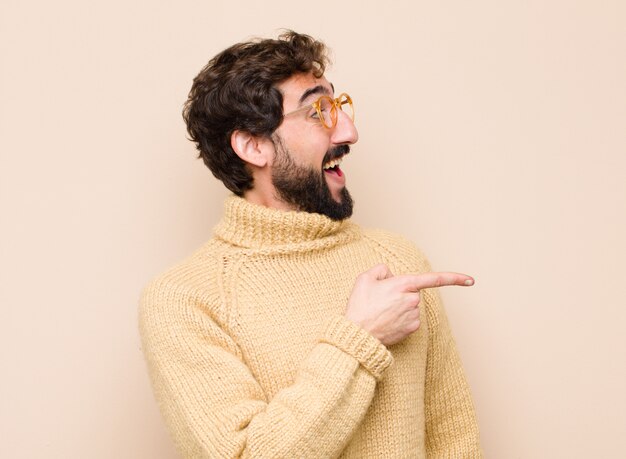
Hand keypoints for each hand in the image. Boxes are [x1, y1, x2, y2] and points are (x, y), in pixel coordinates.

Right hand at [345, 264, 473, 345]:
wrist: (358, 334)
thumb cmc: (359, 306)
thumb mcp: (364, 279)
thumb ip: (381, 270)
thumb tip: (391, 276)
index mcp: (403, 284)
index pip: (434, 279)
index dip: (455, 278)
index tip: (471, 280)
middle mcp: (413, 300)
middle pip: (412, 291)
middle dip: (400, 293)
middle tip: (380, 300)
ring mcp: (414, 316)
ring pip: (411, 305)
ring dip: (399, 306)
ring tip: (381, 312)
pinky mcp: (413, 328)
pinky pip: (410, 318)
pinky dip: (400, 318)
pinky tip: (387, 321)